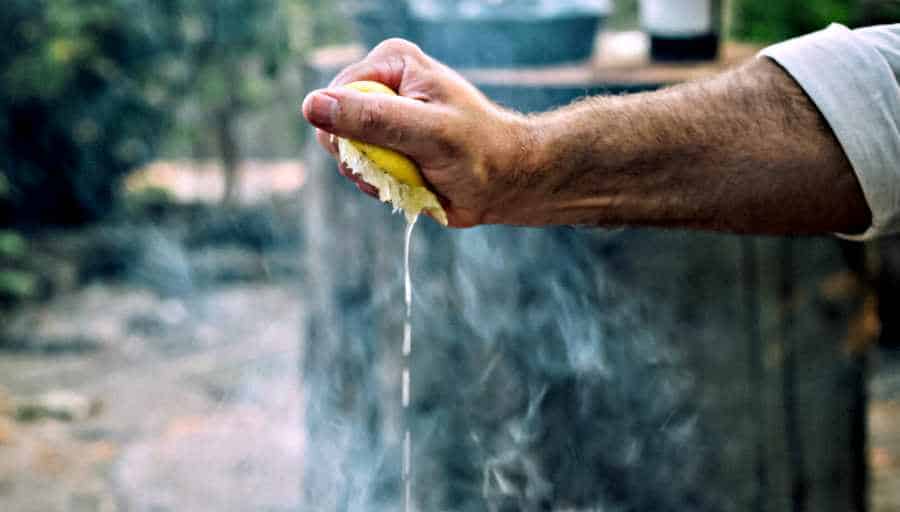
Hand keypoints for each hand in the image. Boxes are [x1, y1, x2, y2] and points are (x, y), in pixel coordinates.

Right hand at [301, 39, 531, 226]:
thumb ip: (372, 119)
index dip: (352, 132)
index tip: (394, 146)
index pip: (335, 97)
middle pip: (333, 127)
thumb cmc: (478, 151)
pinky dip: (381, 185)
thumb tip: (312, 105)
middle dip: (362, 156)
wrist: (506, 182)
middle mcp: (382, 86)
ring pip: (344, 155)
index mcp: (391, 63)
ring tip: (413, 173)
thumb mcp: (427, 132)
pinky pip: (359, 171)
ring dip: (373, 175)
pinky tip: (411, 182)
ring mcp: (381, 119)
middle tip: (404, 163)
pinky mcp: (385, 147)